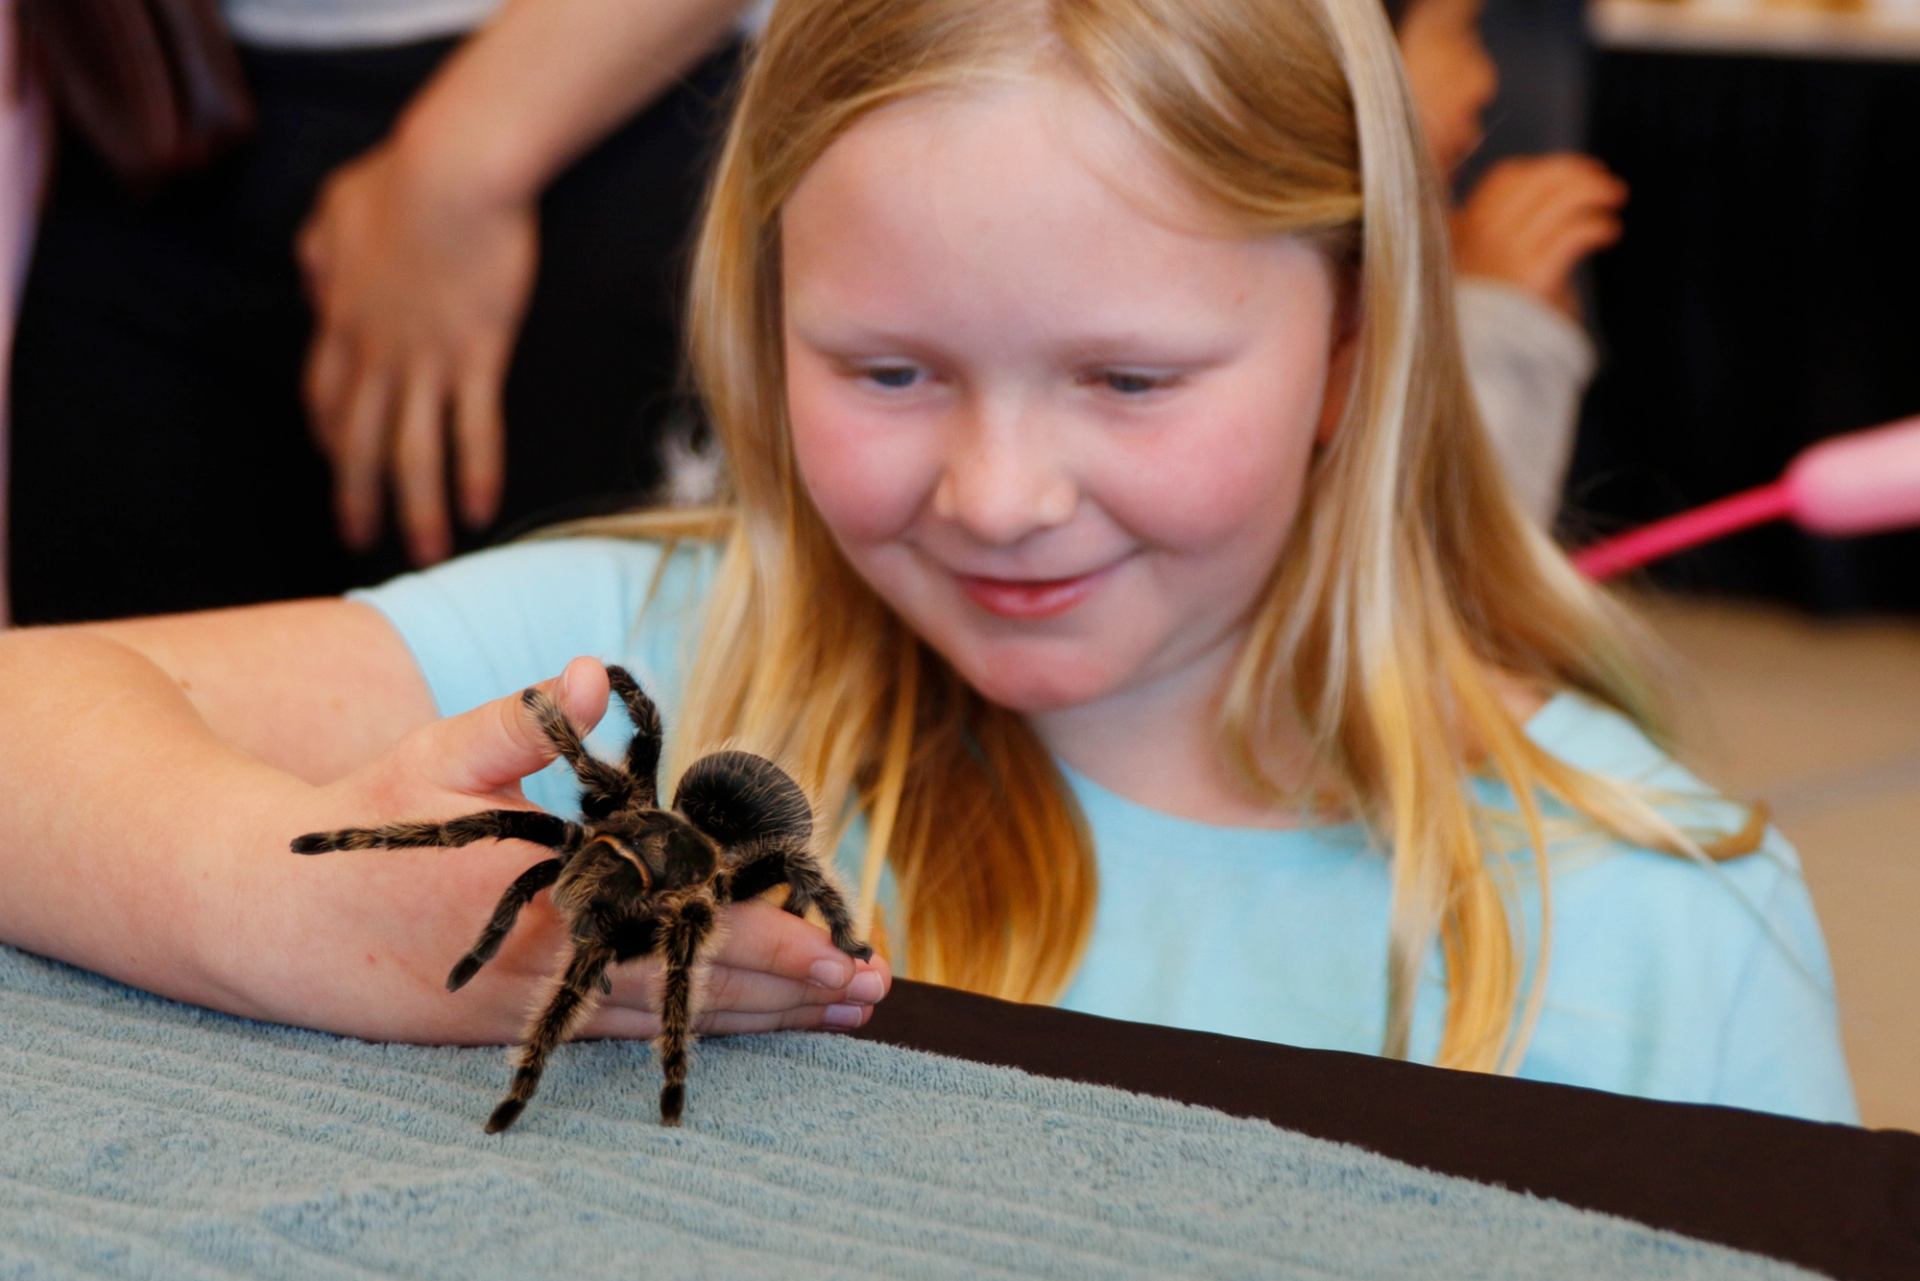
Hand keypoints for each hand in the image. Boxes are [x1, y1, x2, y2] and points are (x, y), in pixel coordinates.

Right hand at [227, 657, 889, 1043]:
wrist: (262, 921)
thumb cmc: (356, 829)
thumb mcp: (430, 759)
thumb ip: (519, 721)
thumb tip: (592, 668)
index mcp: (539, 898)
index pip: (676, 927)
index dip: (763, 940)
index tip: (837, 945)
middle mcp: (548, 965)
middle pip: (688, 986)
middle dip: (787, 990)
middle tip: (874, 990)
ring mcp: (534, 1002)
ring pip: (666, 1016)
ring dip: (759, 1018)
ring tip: (841, 1013)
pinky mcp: (520, 1019)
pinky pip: (625, 1025)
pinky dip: (696, 1023)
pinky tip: (755, 1021)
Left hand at [297, 137, 537, 565]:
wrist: (450, 170)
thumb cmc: (403, 176)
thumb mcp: (340, 206)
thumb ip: (323, 250)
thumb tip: (315, 279)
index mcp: (344, 317)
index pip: (326, 394)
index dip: (330, 436)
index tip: (336, 462)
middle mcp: (377, 351)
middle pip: (361, 439)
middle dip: (359, 495)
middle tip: (361, 540)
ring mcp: (426, 358)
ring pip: (413, 450)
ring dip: (415, 508)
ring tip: (426, 553)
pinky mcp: (476, 354)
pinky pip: (472, 427)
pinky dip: (474, 473)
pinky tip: (479, 511)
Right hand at [1450, 154, 1627, 318]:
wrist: (1480, 363)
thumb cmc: (1485, 322)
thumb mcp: (1475, 272)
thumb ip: (1493, 240)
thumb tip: (1540, 208)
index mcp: (1464, 231)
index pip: (1505, 178)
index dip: (1540, 170)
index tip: (1564, 176)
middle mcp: (1482, 235)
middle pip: (1537, 179)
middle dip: (1575, 171)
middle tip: (1602, 177)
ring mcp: (1507, 253)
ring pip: (1560, 198)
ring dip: (1594, 190)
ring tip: (1614, 197)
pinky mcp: (1534, 275)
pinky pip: (1574, 232)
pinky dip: (1598, 226)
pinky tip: (1610, 232)